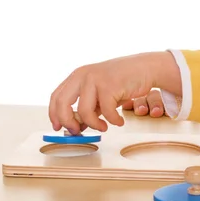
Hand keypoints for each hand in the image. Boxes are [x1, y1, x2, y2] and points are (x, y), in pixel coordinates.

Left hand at [48, 52, 179, 133]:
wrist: (145, 68)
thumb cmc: (123, 80)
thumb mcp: (101, 93)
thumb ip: (88, 107)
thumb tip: (77, 127)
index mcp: (78, 75)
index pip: (56, 96)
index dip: (55, 115)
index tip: (58, 127)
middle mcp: (83, 75)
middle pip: (62, 104)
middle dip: (68, 123)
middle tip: (78, 132)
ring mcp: (96, 79)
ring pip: (84, 112)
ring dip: (94, 125)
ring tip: (104, 127)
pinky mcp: (110, 85)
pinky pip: (106, 112)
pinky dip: (113, 121)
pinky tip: (119, 121)